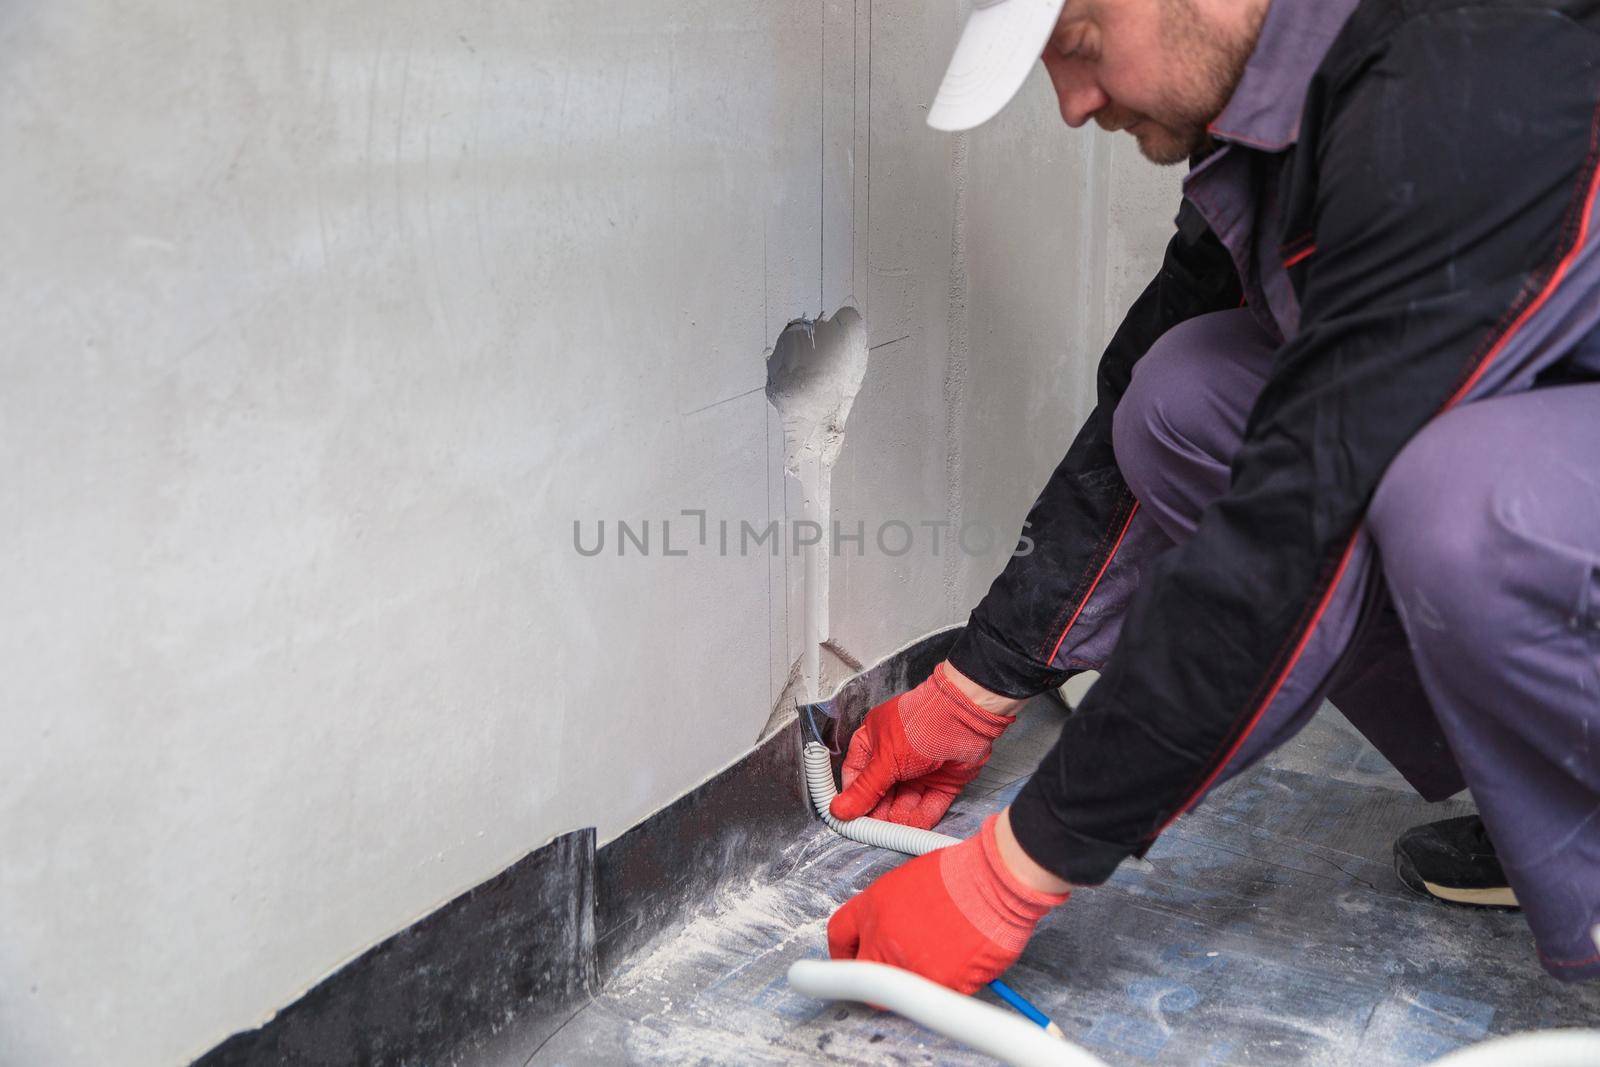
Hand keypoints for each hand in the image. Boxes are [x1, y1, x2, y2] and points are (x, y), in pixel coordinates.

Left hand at [827, 811, 1069, 992]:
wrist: (995, 879)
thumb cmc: (961, 872)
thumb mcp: (907, 881)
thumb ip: (887, 913)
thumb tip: (883, 935)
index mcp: (873, 908)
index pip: (839, 936)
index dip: (842, 953)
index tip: (847, 962)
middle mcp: (884, 939)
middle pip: (865, 978)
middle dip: (879, 978)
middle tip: (900, 970)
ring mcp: (910, 965)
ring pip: (904, 993)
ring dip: (920, 979)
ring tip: (945, 951)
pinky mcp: (940, 985)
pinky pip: (938, 995)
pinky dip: (950, 982)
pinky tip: (963, 955)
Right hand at [829, 663, 1016, 828]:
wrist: (965, 718)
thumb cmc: (922, 722)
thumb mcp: (885, 758)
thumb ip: (865, 789)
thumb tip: (841, 808)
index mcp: (875, 740)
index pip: (856, 773)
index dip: (852, 795)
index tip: (847, 816)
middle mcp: (896, 755)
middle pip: (881, 791)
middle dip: (877, 811)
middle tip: (870, 830)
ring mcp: (920, 769)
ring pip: (905, 801)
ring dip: (899, 817)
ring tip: (892, 831)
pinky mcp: (943, 782)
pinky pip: (929, 804)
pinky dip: (922, 817)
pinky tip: (912, 828)